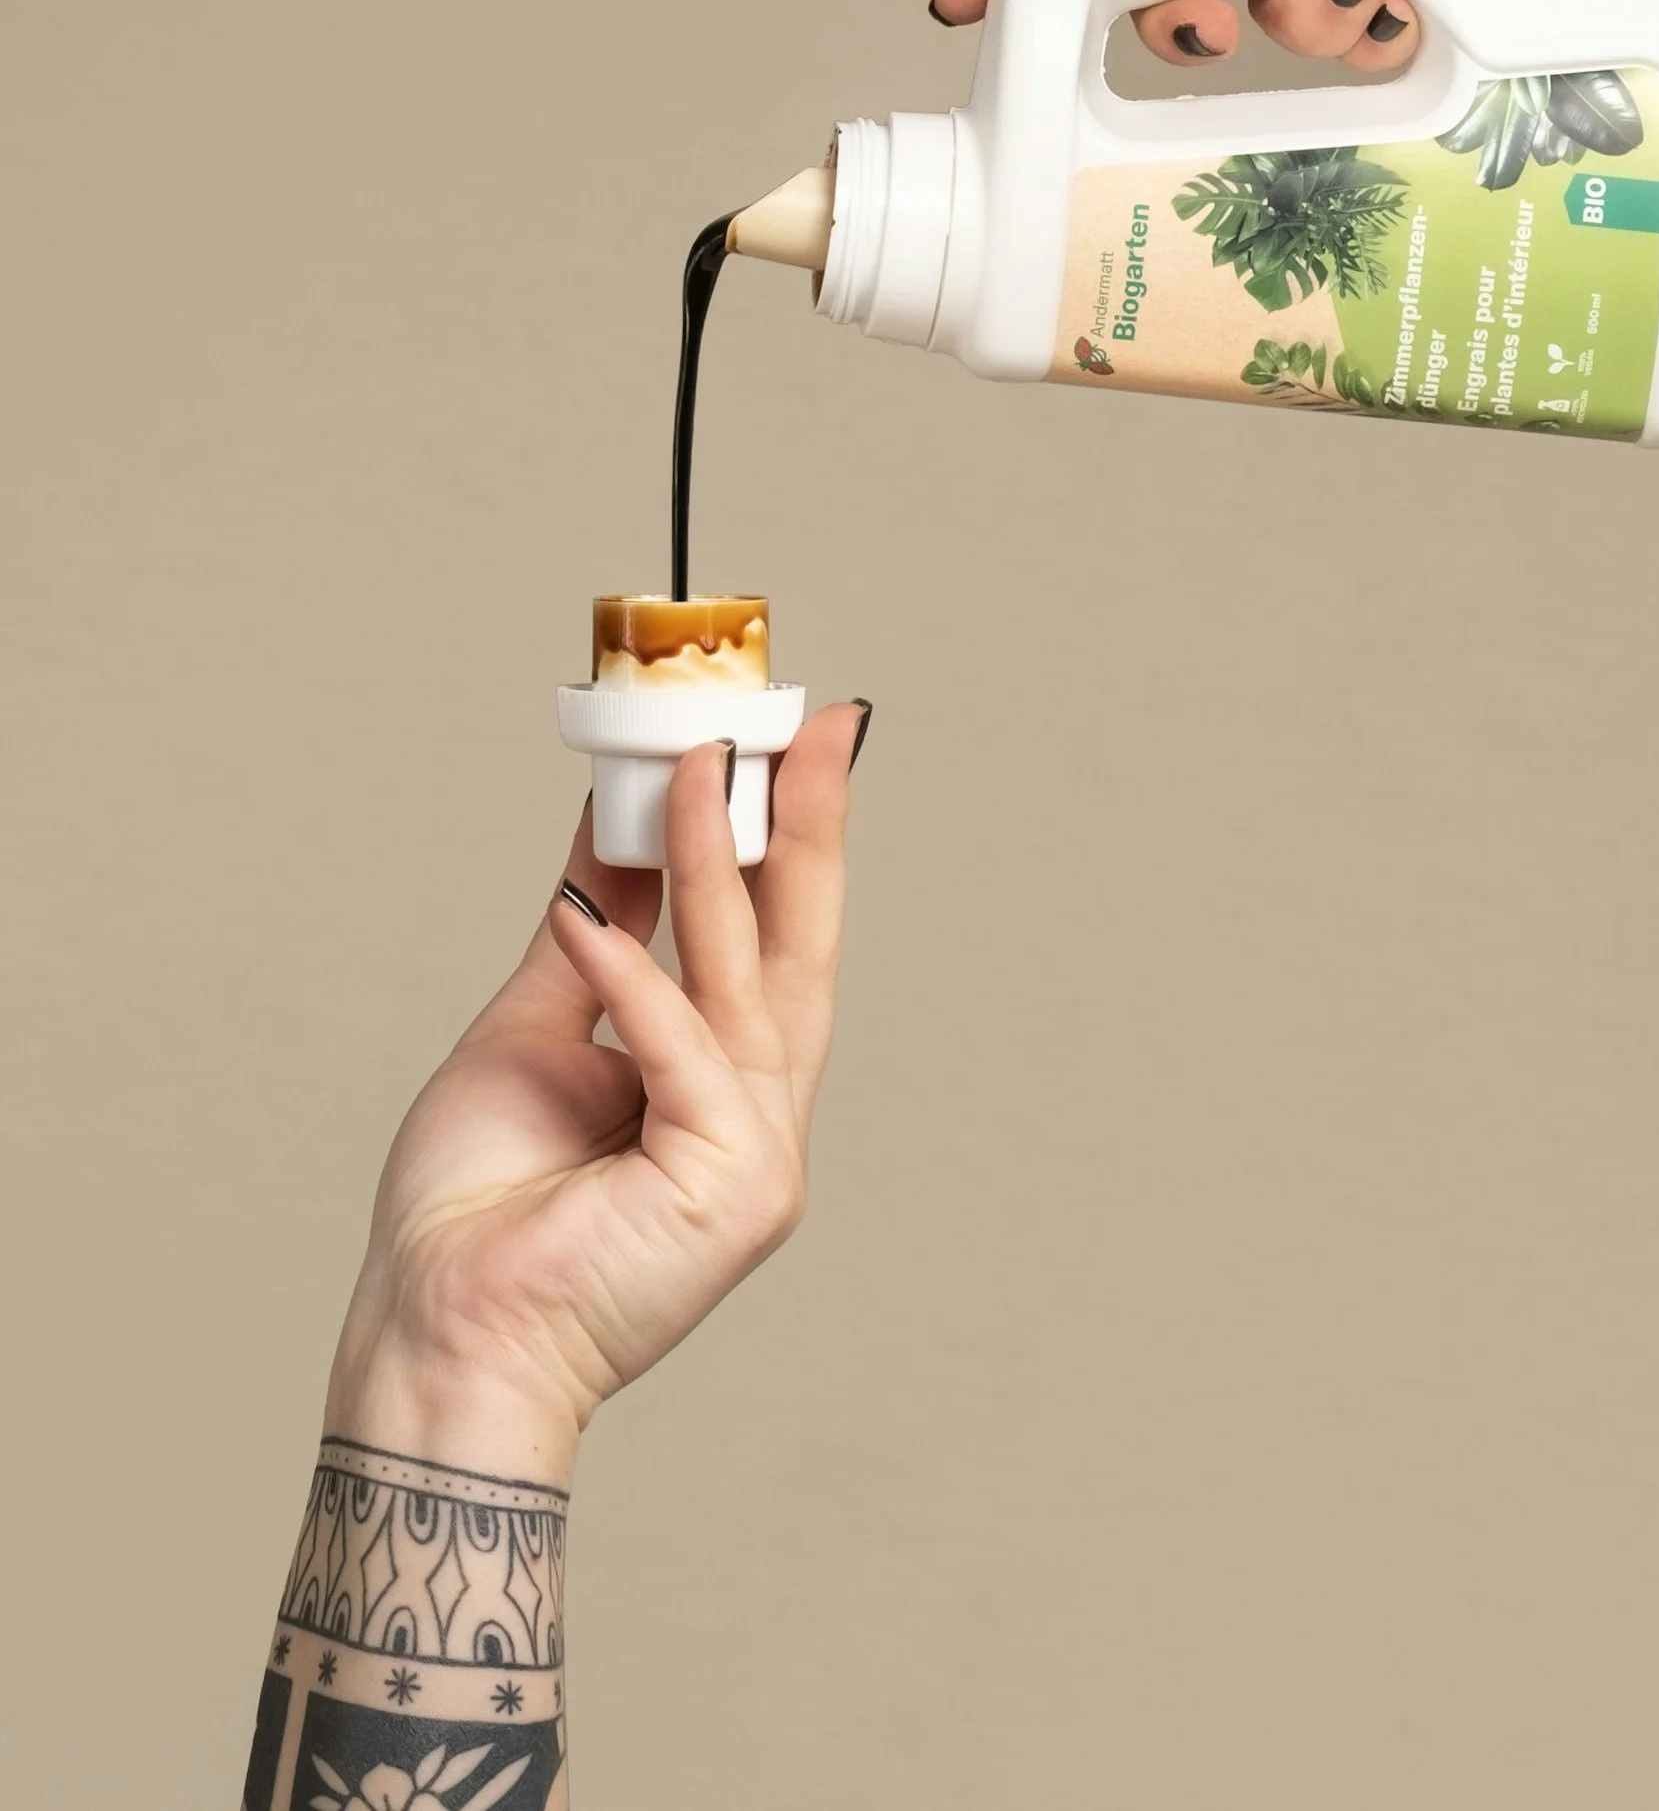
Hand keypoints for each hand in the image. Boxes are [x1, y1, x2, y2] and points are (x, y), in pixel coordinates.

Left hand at [324, 706, 866, 1477]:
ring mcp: (759, 1156)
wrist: (439, 1337)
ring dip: (715, 862)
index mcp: (724, 1088)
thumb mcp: (537, 1025)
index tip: (794, 743)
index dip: (792, 841)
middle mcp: (760, 1118)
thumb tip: (614, 821)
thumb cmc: (474, 1214)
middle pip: (801, 945)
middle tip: (815, 725)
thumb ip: (596, 928)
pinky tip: (583, 920)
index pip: (777, 941)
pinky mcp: (733, 1185)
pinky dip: (633, 980)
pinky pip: (686, 1051)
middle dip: (810, 826)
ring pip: (747, 979)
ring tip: (690, 766)